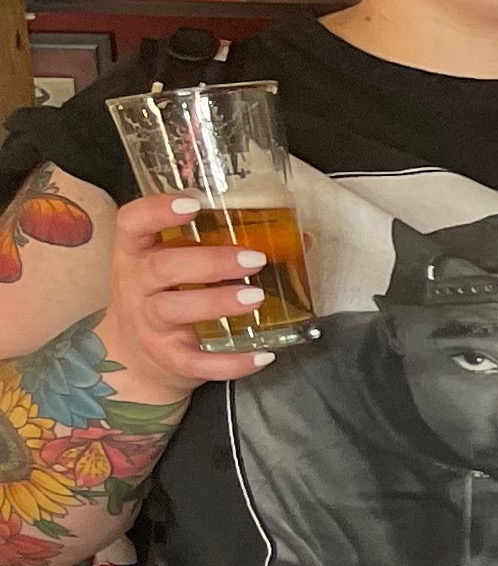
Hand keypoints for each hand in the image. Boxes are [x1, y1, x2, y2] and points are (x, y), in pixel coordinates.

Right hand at [103, 190, 276, 396]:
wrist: (134, 358)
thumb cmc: (165, 298)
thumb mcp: (177, 267)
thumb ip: (220, 247)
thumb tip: (296, 239)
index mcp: (137, 253)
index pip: (133, 222)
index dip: (158, 210)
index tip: (193, 202)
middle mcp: (136, 286)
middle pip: (162, 267)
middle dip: (209, 261)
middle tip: (253, 259)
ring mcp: (149, 324)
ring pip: (172, 309)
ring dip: (217, 302)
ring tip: (256, 297)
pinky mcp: (169, 359)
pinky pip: (197, 362)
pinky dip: (231, 361)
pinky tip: (263, 355)